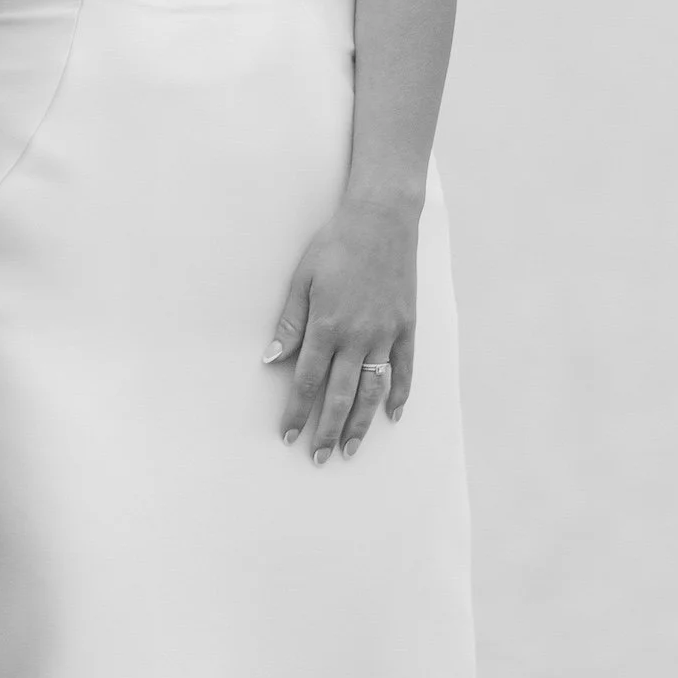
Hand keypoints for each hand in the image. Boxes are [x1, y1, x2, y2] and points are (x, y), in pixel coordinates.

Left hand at [263, 196, 417, 460]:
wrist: (381, 219)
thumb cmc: (335, 244)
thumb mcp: (302, 278)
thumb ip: (289, 322)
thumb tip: (271, 359)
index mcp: (327, 326)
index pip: (307, 381)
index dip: (297, 412)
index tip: (289, 436)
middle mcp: (358, 337)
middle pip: (340, 396)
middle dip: (327, 430)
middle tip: (319, 458)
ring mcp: (386, 334)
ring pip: (373, 391)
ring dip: (361, 424)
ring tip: (350, 449)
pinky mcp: (407, 327)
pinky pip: (404, 369)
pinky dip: (400, 395)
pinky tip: (392, 416)